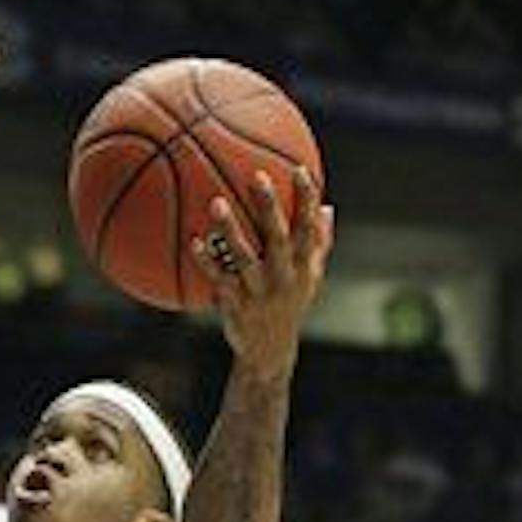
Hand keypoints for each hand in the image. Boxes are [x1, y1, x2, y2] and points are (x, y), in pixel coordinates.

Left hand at [191, 167, 335, 384]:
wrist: (270, 351)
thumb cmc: (290, 305)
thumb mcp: (311, 277)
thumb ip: (320, 243)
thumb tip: (327, 208)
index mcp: (304, 266)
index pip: (309, 227)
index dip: (307, 199)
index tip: (300, 169)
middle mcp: (284, 276)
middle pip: (279, 237)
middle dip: (269, 206)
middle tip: (256, 176)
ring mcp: (260, 291)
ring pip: (245, 256)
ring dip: (230, 229)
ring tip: (215, 202)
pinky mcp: (237, 305)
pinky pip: (219, 280)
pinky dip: (206, 262)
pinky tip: (193, 242)